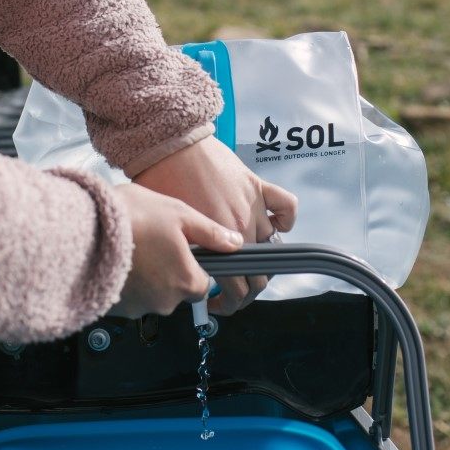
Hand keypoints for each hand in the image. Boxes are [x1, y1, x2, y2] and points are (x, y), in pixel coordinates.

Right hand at [110, 183, 243, 318]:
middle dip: (167, 272)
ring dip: (145, 278)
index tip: (181, 251)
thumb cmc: (130, 219)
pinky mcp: (114, 310)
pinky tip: (115, 260)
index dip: (194, 267)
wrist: (80, 230)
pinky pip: (127, 298)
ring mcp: (138, 308)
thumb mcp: (179, 214)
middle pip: (176, 291)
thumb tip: (233, 242)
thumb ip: (210, 233)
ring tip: (131, 249)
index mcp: (187, 281)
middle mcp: (165, 302)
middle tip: (151, 243)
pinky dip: (124, 283)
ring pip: (151, 296)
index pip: (204, 284)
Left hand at [133, 136, 296, 314]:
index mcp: (217, 243)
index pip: (238, 289)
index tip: (218, 304)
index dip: (230, 304)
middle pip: (260, 275)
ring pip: (272, 246)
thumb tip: (194, 275)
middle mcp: (241, 228)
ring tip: (247, 261)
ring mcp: (253, 208)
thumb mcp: (171, 231)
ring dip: (262, 258)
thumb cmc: (161, 182)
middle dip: (248, 291)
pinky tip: (276, 226)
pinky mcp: (258, 186)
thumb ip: (190, 256)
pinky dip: (286, 219)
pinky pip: (287, 208)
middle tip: (233, 291)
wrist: (170, 145)